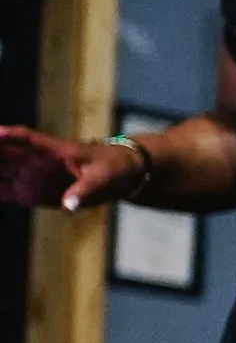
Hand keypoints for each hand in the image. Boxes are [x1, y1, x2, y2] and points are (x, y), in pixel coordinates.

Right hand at [0, 128, 129, 212]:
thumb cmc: (113, 169)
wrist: (118, 177)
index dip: (9, 136)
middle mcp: (34, 160)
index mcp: (53, 150)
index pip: (27, 139)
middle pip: (2, 151)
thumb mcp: (103, 178)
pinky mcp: (27, 193)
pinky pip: (1, 192)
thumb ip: (84, 190)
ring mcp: (28, 176)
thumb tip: (68, 206)